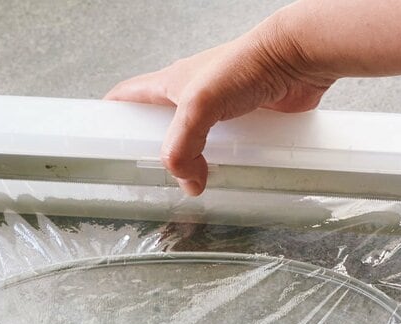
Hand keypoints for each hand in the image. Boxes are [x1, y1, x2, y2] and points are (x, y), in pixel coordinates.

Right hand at [105, 17, 334, 195]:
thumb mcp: (198, 105)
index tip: (103, 143)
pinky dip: (227, 166)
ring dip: (194, 166)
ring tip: (193, 189)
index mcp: (170, 84)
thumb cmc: (246, 65)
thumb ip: (183, 147)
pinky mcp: (247, 122)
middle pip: (162, 128)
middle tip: (153, 182)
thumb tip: (187, 182)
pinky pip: (230, 150)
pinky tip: (229, 181)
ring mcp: (221, 111)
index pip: (128, 97)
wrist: (296, 57)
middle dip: (156, 154)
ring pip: (198, 144)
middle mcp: (191, 97)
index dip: (112, 116)